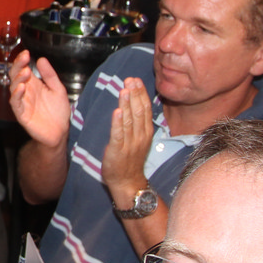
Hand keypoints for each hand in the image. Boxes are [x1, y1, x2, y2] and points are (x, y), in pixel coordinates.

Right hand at [7, 50, 70, 149]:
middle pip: (15, 76)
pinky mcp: (22, 115)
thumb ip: (50, 75)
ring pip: (13, 88)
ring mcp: (23, 103)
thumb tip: (42, 59)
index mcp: (33, 84)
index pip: (23, 69)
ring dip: (18, 79)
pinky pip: (16, 104)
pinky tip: (21, 88)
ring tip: (25, 72)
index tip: (26, 53)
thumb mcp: (58, 89)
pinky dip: (17, 95)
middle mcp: (26, 92)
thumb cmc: (58, 112)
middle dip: (17, 66)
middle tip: (23, 58)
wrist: (61, 132)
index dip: (22, 61)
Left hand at [100, 77, 154, 203]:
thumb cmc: (131, 160)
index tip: (136, 80)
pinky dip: (118, 123)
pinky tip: (117, 111)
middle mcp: (140, 136)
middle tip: (130, 80)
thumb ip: (137, 123)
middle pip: (139, 112)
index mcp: (145, 132)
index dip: (141, 94)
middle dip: (134, 94)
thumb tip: (134, 104)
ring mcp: (130, 144)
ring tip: (124, 89)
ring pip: (129, 121)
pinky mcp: (118, 151)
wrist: (128, 183)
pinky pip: (118, 135)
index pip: (145, 109)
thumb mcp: (139, 139)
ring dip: (127, 104)